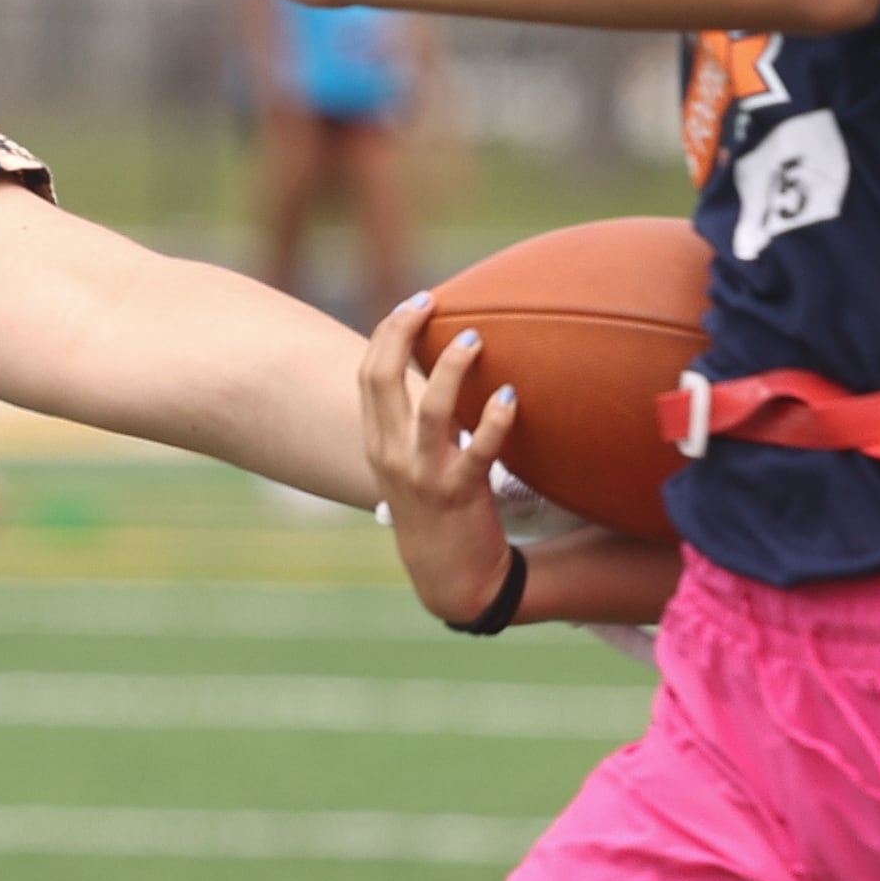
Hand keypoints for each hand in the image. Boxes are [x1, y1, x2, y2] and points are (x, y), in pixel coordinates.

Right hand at [362, 292, 521, 625]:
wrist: (450, 578)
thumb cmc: (435, 512)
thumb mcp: (409, 465)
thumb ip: (413, 424)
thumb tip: (441, 370)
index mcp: (376, 442)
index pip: (368, 374)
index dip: (387, 333)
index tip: (414, 304)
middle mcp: (390, 453)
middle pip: (382, 379)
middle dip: (402, 333)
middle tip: (430, 302)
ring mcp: (422, 474)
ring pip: (429, 409)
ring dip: (452, 369)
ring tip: (475, 338)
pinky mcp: (459, 494)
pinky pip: (476, 451)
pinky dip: (493, 421)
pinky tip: (511, 398)